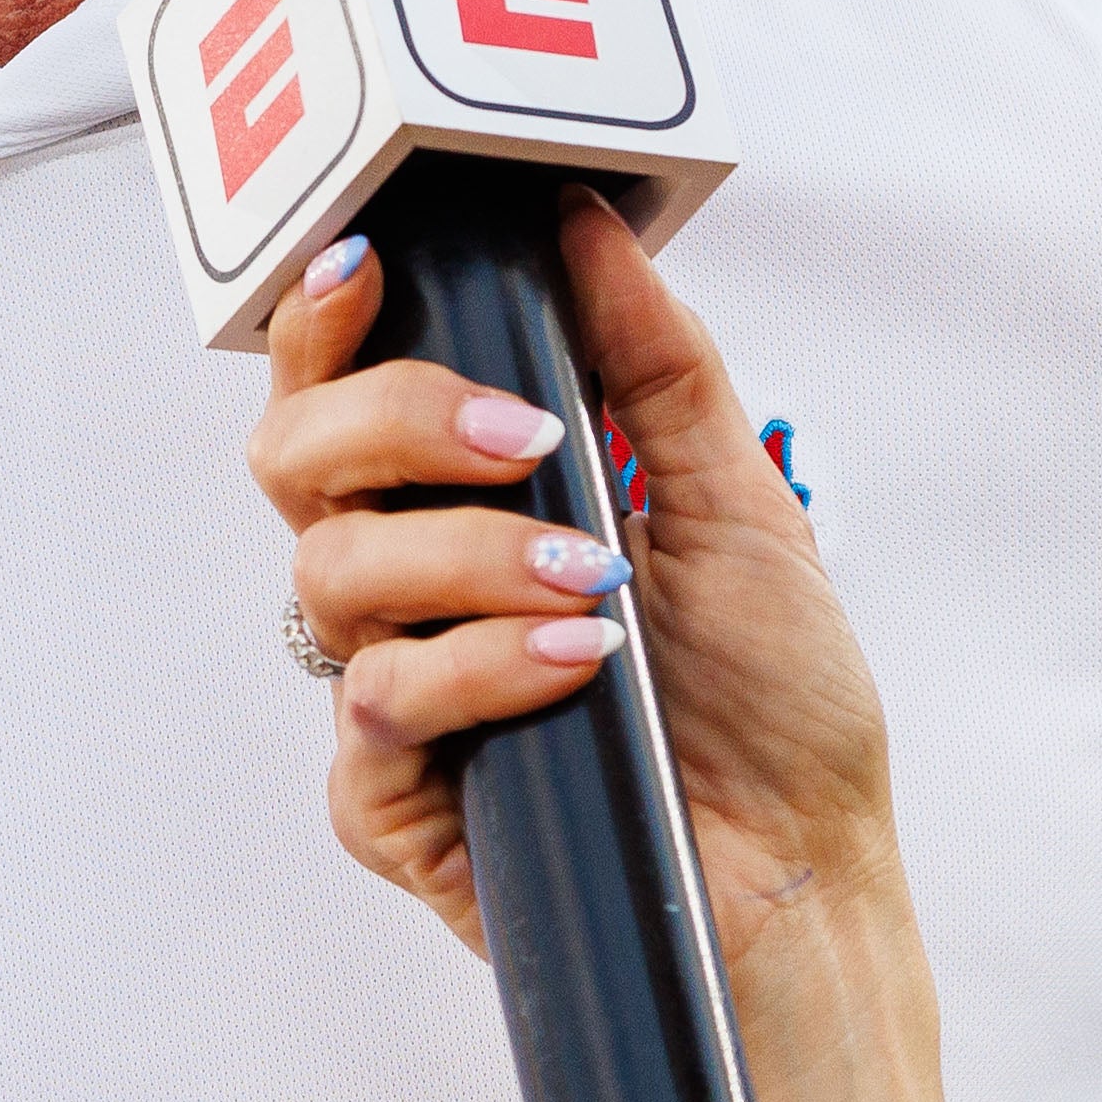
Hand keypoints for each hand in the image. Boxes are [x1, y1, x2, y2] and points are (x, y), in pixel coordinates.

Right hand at [253, 192, 902, 970]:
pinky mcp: (393, 804)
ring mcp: (394, 695)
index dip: (327, 323)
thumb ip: (659, 363)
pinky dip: (478, 671)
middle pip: (296, 462)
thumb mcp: (739, 504)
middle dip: (394, 420)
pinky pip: (379, 708)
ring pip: (332, 578)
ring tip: (594, 583)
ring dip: (470, 556)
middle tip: (524, 438)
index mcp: (466, 506)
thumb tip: (591, 228)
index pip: (346, 390)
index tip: (372, 263)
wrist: (805, 873)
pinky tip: (575, 670)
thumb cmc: (776, 710)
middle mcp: (410, 590)